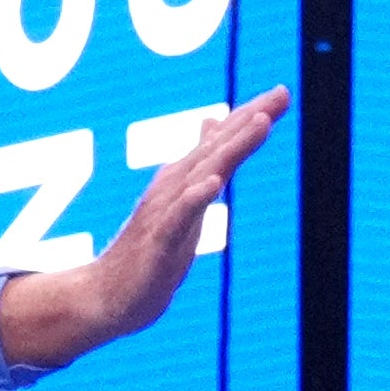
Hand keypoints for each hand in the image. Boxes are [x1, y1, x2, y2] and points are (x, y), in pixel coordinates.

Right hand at [0, 89, 289, 369]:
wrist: (106, 298)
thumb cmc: (148, 253)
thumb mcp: (183, 203)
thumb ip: (201, 164)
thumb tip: (213, 123)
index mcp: (183, 180)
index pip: (221, 142)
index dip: (251, 117)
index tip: (283, 92)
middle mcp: (174, 188)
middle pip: (218, 148)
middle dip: (250, 120)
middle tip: (282, 94)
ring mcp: (164, 214)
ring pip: (203, 173)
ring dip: (231, 147)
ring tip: (260, 122)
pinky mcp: (157, 245)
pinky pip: (177, 219)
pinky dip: (195, 198)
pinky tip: (213, 183)